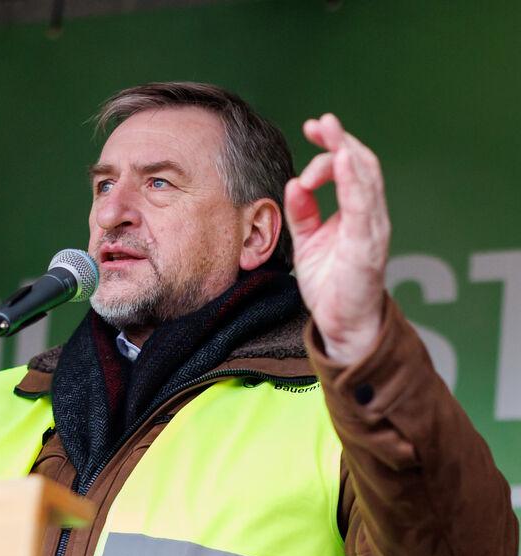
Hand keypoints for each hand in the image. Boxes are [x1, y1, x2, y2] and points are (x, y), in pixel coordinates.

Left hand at [285, 114, 389, 365]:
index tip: (311, 129)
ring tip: (330, 132)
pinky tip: (342, 161)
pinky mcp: (366, 246)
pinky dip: (353, 181)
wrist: (342, 323)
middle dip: (340, 140)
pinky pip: (363, 207)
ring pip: (366, 179)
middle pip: (362, 165)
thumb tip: (293, 183)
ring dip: (346, 151)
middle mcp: (369, 216)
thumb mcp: (307, 241)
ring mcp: (371, 229)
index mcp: (356, 213)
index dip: (332, 146)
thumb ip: (302, 212)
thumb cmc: (330, 283)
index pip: (350, 169)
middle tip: (319, 122)